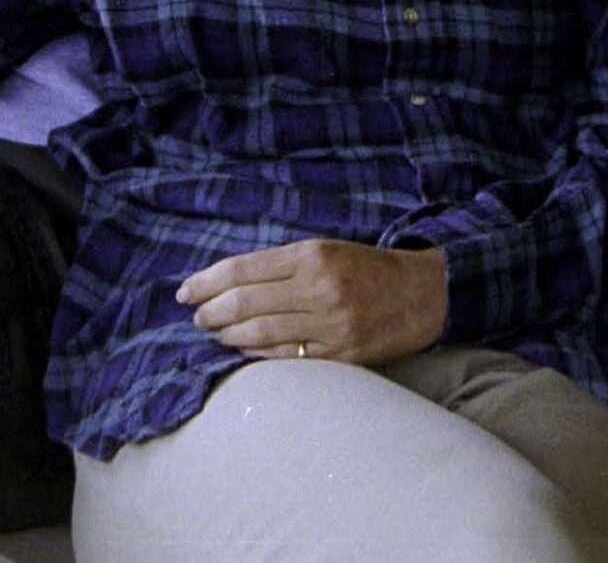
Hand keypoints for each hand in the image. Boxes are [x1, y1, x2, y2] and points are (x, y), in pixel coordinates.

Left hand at [176, 239, 446, 365]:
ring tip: (214, 333)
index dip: (206, 281)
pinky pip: (286, 357)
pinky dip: (257, 353)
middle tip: (196, 317)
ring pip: (261, 332)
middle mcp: (318, 288)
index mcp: (311, 255)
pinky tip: (242, 349)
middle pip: (245, 302)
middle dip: (211, 311)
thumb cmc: (365, 269)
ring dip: (228, 335)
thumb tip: (227, 282)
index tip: (185, 291)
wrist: (422, 295)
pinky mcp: (341, 354)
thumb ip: (279, 265)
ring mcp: (330, 324)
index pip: (242, 269)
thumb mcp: (324, 250)